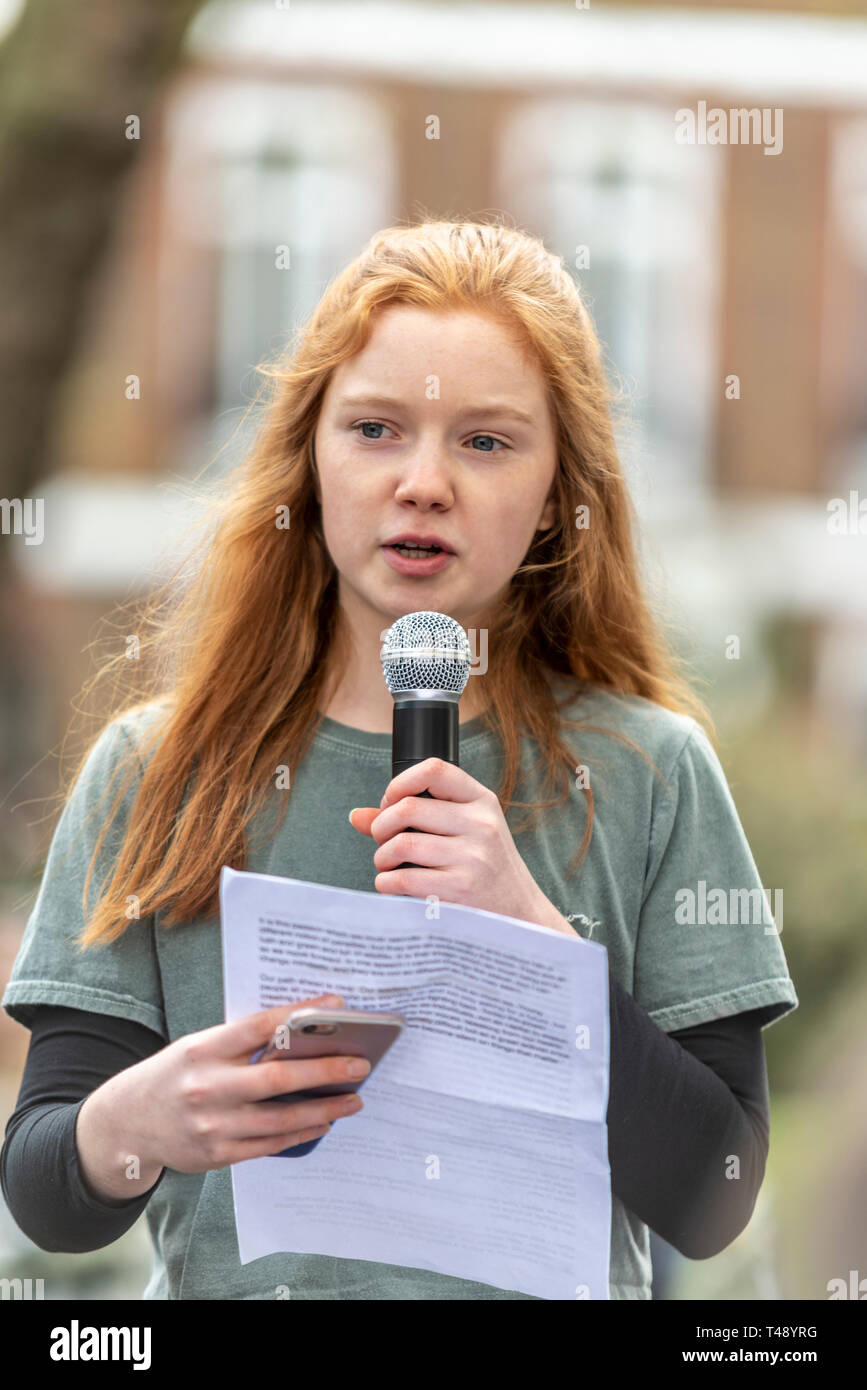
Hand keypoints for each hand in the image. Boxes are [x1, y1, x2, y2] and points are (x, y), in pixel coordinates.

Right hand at [75, 993, 369, 1199]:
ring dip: (324, 1108)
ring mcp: (213, 1125)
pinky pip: (270, 1143)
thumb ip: (242, 1043)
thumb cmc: (174, 1075)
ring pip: (281, 1117)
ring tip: (354, 1098)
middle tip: (360, 1064)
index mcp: (203, 1049)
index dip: (302, 1014)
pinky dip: (302, 1131)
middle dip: (325, 1070)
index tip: (338, 1006)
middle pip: (278, 1077)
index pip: (260, 1026)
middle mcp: (208, 1087)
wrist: (126, 1123)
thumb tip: (302, 1031)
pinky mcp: (217, 1155)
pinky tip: (324, 1120)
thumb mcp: (199, 1046)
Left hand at [348, 757, 572, 932]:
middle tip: (382, 840)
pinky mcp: (460, 889)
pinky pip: (403, 879)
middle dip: (382, 825)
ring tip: (386, 864)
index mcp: (481, 802)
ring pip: (402, 843)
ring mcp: (473, 857)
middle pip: (409, 807)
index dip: (400, 782)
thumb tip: (357, 816)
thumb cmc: (483, 869)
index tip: (390, 802)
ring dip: (382, 856)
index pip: (435, 770)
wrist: (519, 914)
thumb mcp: (463, 833)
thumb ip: (414, 820)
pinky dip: (386, 882)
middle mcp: (481, 824)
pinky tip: (391, 884)